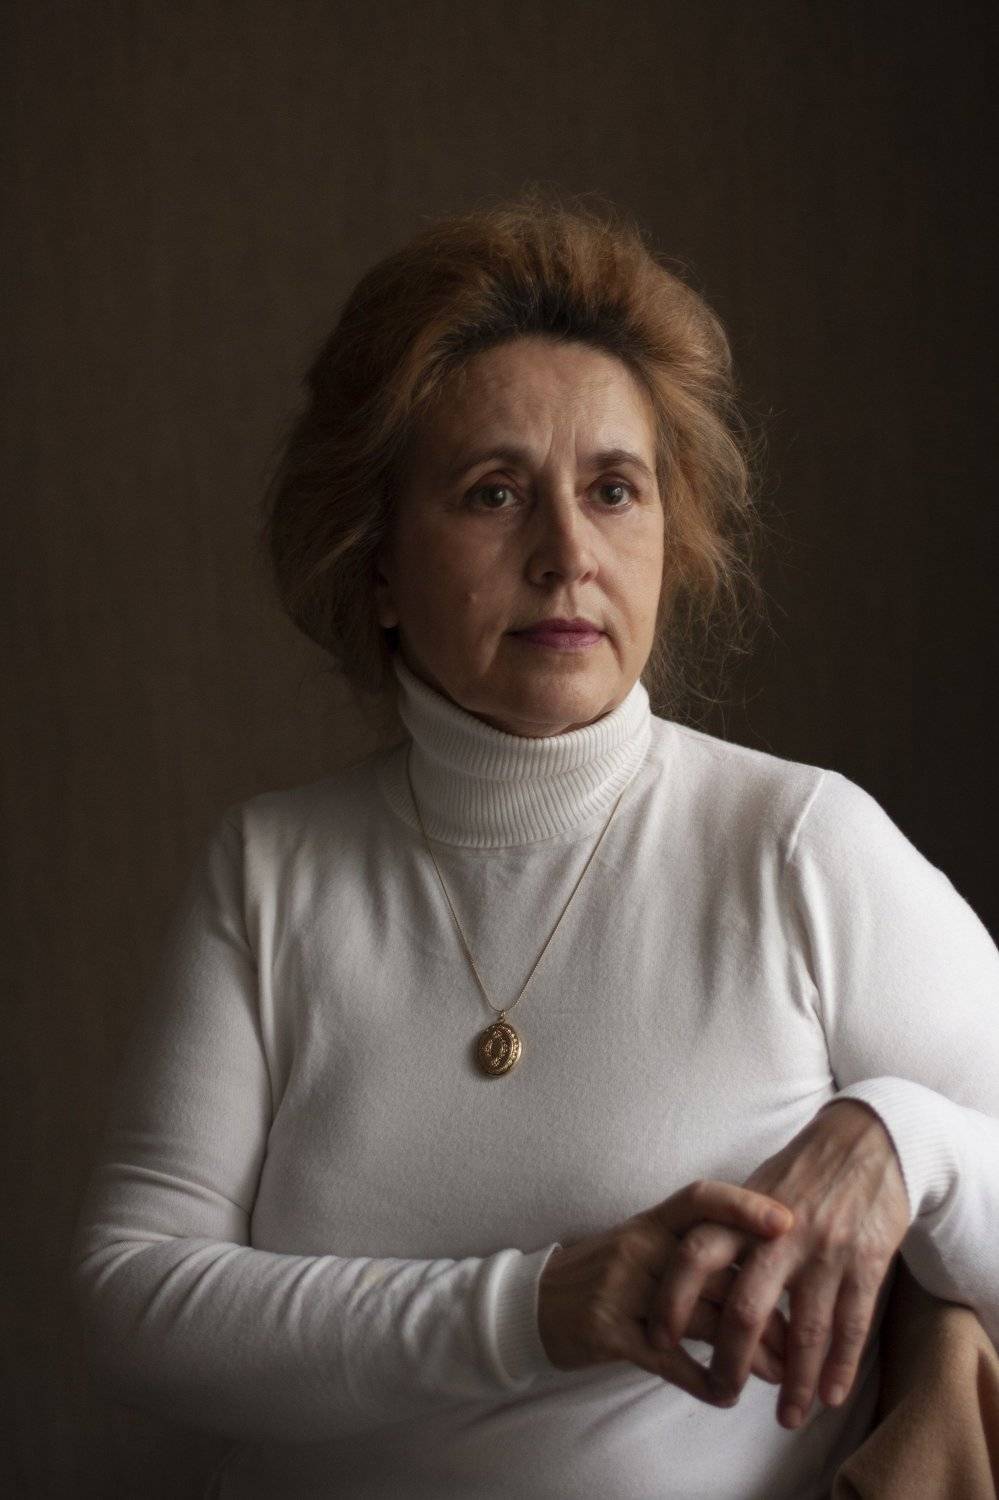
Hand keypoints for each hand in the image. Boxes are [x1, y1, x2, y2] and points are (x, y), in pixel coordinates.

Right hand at [537, 1179, 794, 1405]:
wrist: (537, 1301)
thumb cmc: (609, 1273)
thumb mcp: (647, 1247)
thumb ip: (698, 1255)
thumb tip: (766, 1275)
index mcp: (652, 1221)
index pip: (701, 1198)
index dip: (744, 1206)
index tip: (788, 1221)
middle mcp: (639, 1247)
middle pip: (715, 1272)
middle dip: (766, 1308)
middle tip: (804, 1337)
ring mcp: (621, 1288)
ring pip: (699, 1319)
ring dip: (746, 1352)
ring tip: (781, 1374)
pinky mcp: (608, 1331)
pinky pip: (667, 1359)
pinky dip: (702, 1379)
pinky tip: (725, 1395)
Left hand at [648, 1101, 909, 1426]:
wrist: (867, 1143)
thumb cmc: (800, 1171)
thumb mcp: (753, 1189)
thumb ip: (724, 1230)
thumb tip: (688, 1278)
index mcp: (743, 1212)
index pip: (695, 1255)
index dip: (673, 1298)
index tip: (659, 1341)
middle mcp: (780, 1234)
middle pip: (745, 1307)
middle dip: (731, 1360)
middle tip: (722, 1393)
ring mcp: (826, 1250)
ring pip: (804, 1330)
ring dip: (794, 1382)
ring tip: (788, 1418)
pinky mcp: (867, 1262)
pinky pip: (851, 1325)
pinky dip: (840, 1366)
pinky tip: (829, 1396)